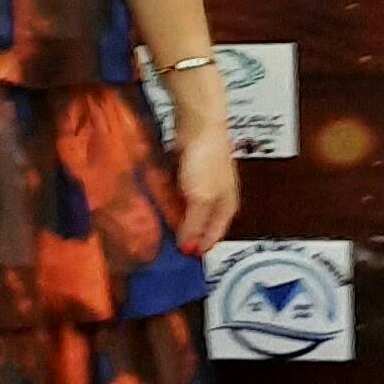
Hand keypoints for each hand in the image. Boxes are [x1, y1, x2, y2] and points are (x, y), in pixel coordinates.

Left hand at [172, 87, 238, 254]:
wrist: (198, 124)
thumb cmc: (207, 161)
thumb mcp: (201, 200)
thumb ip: (194, 225)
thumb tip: (189, 249)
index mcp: (227, 206)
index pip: (214, 236)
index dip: (199, 248)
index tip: (182, 259)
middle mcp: (217, 197)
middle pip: (199, 223)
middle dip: (183, 232)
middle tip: (164, 243)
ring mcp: (202, 182)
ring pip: (186, 207)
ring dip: (173, 215)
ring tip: (156, 224)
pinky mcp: (188, 170)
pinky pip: (176, 191)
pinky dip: (167, 197)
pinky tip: (156, 200)